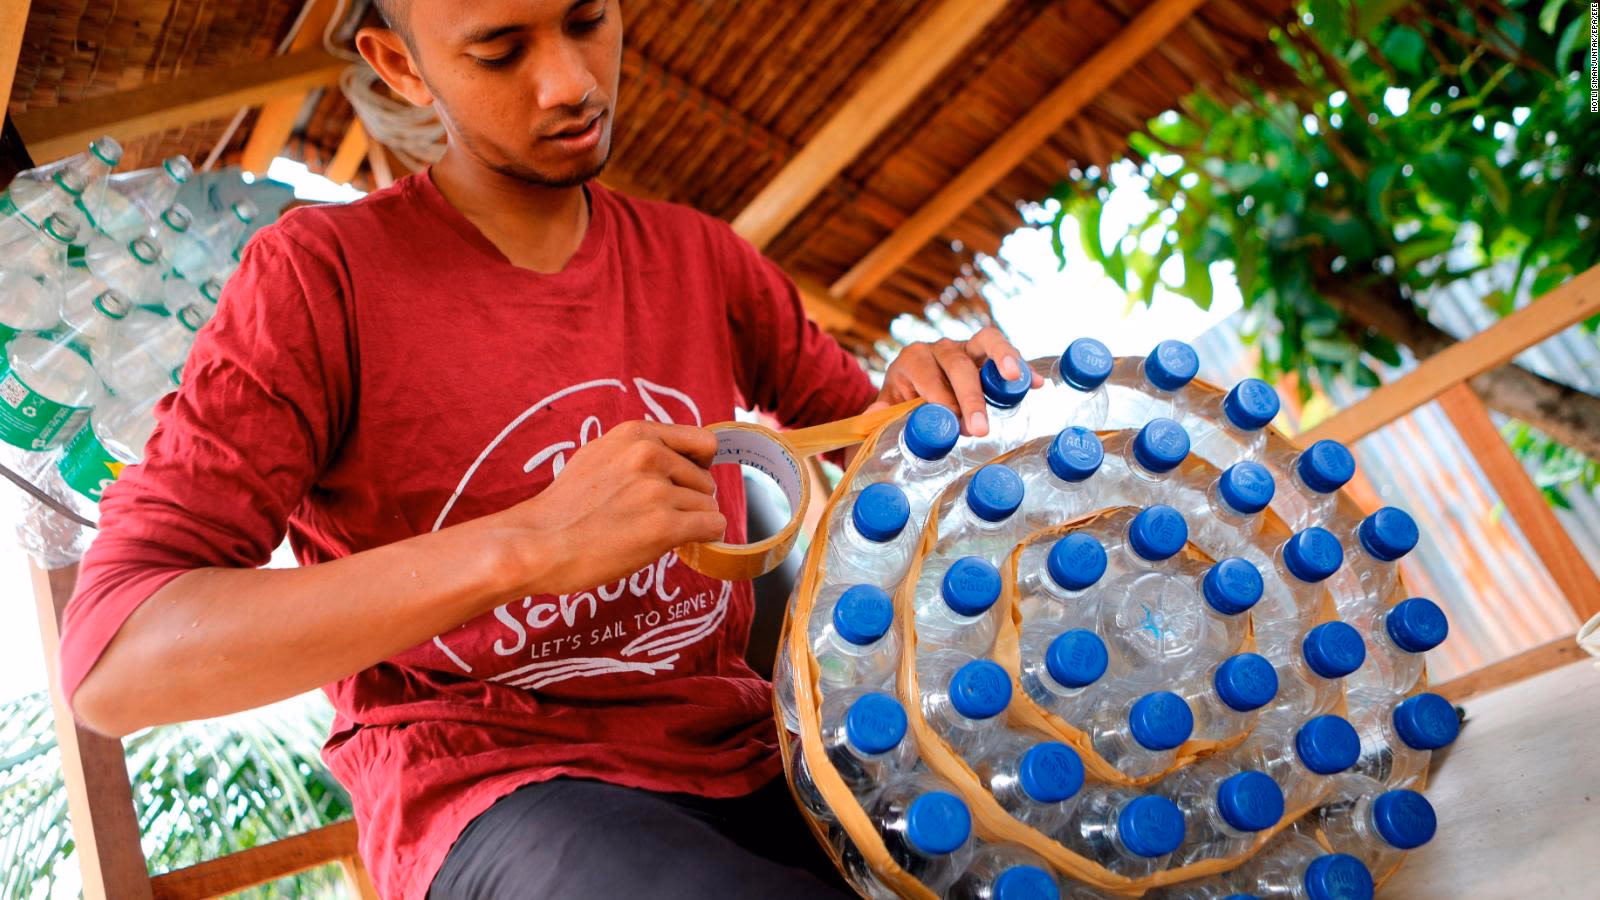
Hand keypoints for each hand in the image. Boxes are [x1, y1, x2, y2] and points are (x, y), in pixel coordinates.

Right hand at [495, 420, 725, 595]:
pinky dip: (704, 538)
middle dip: (690, 500)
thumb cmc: (562, 508)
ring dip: (691, 523)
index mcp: (635, 435)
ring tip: (656, 532)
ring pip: (708, 506)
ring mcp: (657, 492)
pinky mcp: (663, 527)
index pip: (702, 441)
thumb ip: (636, 451)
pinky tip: (681, 544)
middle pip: (705, 480)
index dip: (699, 465)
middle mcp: (649, 456)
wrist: (536, 544)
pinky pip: (713, 527)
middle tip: (657, 516)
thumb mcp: (597, 455)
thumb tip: (672, 455)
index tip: (687, 482)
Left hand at [866, 325, 1042, 436]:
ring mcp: (967, 347)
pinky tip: (1038, 383)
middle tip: (979, 429)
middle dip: (970, 396)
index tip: (951, 423)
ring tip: (1016, 378)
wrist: (914, 384)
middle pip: (958, 364)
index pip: (928, 374)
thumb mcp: (889, 404)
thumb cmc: (903, 397)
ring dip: (1003, 358)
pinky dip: (1023, 367)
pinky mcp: (987, 354)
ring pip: (987, 341)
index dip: (940, 397)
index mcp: (913, 358)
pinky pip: (1007, 354)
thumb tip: (873, 415)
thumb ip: (882, 412)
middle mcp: (941, 347)